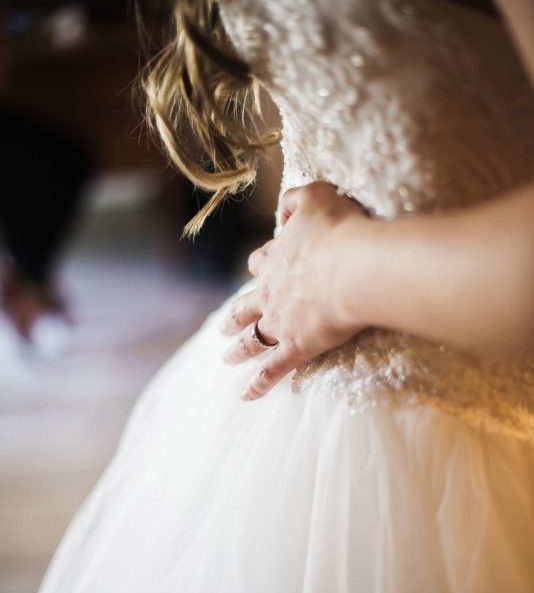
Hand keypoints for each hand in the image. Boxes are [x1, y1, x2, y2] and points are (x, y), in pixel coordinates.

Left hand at [221, 181, 369, 399]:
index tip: (261, 268)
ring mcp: (281, 323)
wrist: (354, 269)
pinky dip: (258, 384)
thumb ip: (296, 200)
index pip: (261, 263)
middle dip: (234, 316)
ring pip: (252, 339)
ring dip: (238, 349)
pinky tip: (246, 395)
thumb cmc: (340, 231)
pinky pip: (272, 370)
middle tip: (223, 326)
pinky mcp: (296, 347)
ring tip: (227, 358)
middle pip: (245, 307)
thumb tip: (283, 211)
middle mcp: (271, 293)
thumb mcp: (317, 197)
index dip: (261, 266)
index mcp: (277, 260)